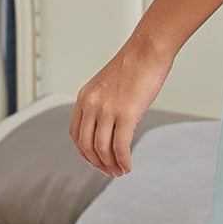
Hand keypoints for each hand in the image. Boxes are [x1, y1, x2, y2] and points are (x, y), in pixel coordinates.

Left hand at [69, 37, 173, 175]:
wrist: (147, 51)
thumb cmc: (134, 65)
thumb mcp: (109, 85)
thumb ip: (104, 103)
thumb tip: (111, 123)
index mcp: (85, 97)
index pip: (75, 133)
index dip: (84, 152)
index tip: (96, 161)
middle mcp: (91, 105)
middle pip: (86, 145)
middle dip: (97, 163)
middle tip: (109, 171)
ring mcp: (107, 110)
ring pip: (102, 149)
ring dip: (111, 165)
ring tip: (120, 171)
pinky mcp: (126, 115)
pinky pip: (120, 147)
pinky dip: (123, 161)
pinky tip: (128, 167)